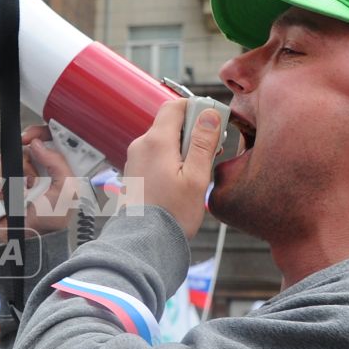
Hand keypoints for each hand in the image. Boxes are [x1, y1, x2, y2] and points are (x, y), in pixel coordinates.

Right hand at [0, 125, 81, 238]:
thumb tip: (37, 144)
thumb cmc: (53, 220)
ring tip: (19, 194)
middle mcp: (35, 169)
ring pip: (1, 160)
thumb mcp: (66, 190)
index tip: (28, 137)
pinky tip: (4, 198)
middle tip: (31, 181)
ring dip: (7, 177)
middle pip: (19, 148)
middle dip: (22, 164)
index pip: (46, 139)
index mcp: (55, 167)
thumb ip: (57, 163)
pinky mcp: (0, 187)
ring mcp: (16, 178)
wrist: (31, 241)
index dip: (37, 132)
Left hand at [122, 99, 220, 238]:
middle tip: (210, 154)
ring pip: (164, 141)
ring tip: (197, 172)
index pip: (175, 106)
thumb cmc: (171, 214)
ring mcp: (135, 159)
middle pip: (171, 124)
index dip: (196, 109)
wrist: (144, 242)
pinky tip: (181, 181)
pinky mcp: (135, 173)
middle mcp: (141, 146)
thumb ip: (203, 143)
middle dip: (193, 133)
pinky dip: (171, 160)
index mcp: (156, 142)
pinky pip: (156, 156)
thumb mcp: (196, 178)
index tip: (213, 124)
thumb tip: (209, 114)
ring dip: (184, 149)